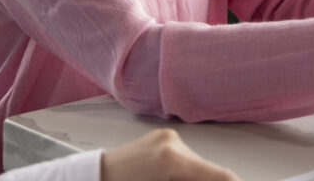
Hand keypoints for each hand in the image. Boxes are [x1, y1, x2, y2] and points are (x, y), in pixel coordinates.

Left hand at [101, 128, 240, 180]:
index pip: (220, 176)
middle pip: (209, 171)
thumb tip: (221, 179)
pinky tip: (172, 179)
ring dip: (196, 179)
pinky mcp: (162, 137)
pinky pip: (185, 158)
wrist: (93, 177)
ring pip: (197, 165)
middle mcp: (172, 142)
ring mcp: (167, 137)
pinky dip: (185, 172)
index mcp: (171, 160)